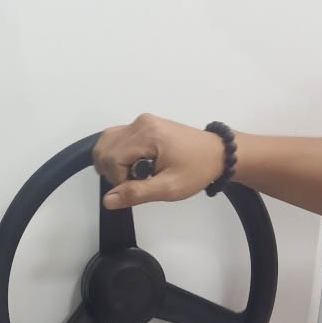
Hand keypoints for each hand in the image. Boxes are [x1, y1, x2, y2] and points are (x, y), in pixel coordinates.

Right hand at [93, 114, 224, 208]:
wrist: (217, 154)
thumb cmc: (196, 170)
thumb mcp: (169, 188)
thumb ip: (136, 194)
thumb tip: (108, 200)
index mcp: (147, 135)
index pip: (112, 158)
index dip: (118, 180)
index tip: (137, 188)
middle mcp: (140, 123)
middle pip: (104, 148)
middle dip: (112, 172)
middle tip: (134, 183)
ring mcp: (141, 122)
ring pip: (106, 142)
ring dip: (111, 164)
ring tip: (131, 176)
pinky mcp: (143, 126)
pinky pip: (116, 139)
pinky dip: (116, 155)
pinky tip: (131, 167)